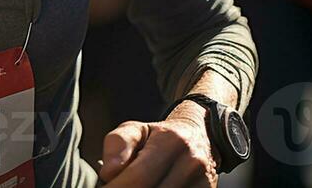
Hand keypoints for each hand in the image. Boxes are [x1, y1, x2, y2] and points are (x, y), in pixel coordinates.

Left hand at [98, 104, 218, 186]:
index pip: (139, 176)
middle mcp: (190, 164)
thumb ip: (118, 144)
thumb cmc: (160, 136)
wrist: (201, 138)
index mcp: (170, 141)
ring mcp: (203, 184)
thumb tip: (108, 173)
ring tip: (132, 186)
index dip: (118, 187)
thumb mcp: (137, 129)